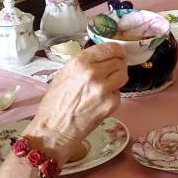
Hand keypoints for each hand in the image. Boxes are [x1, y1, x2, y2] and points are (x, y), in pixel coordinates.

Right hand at [26, 42, 126, 161]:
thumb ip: (85, 62)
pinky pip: (119, 93)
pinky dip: (113, 95)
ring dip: (117, 79)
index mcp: (80, 62)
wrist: (54, 130)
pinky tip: (99, 101)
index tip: (117, 53)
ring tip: (103, 86)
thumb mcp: (65, 73)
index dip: (116, 50)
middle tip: (108, 72)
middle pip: (120, 61)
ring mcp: (104, 90)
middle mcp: (93, 73)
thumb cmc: (55, 103)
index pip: (111, 47)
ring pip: (123, 75)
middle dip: (116, 65)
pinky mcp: (111, 104)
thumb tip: (103, 56)